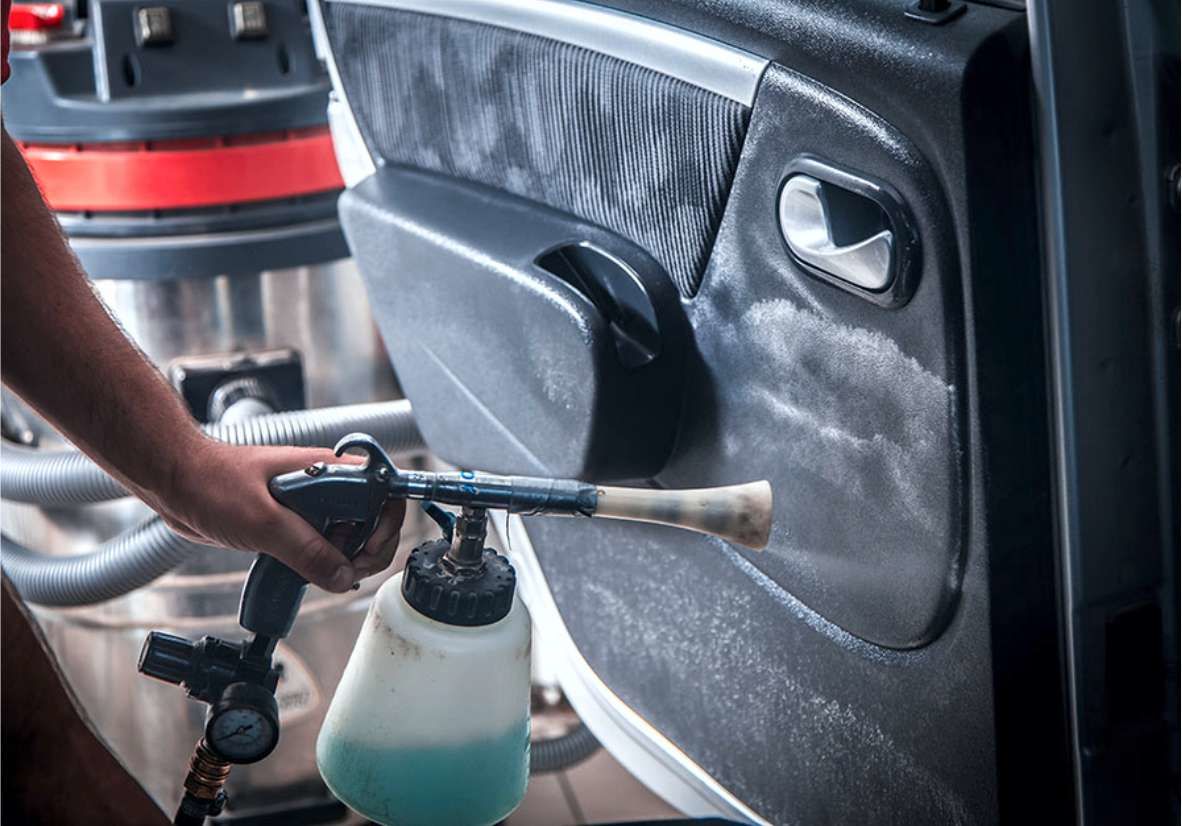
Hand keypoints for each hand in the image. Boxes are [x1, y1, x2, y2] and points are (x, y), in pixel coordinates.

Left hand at [143, 438, 405, 592]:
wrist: (173, 480)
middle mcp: (324, 485)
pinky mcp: (289, 522)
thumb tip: (342, 577)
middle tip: (347, 572)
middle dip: (367, 549)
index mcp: (327, 470)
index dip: (386, 522)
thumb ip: (305, 550)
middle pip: (371, 518)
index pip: (383, 491)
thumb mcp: (263, 520)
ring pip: (346, 535)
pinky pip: (319, 545)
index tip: (368, 549)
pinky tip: (306, 574)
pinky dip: (321, 563)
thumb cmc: (212, 481)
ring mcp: (308, 504)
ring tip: (326, 576)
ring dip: (343, 560)